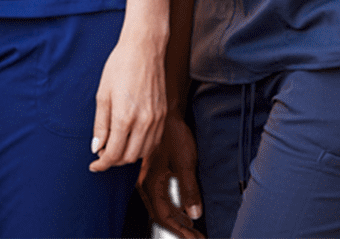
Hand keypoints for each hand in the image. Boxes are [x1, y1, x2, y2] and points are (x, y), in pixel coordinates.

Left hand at [90, 28, 164, 172]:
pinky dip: (142, 148)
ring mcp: (157, 119)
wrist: (144, 48)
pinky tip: (132, 141)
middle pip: (129, 157)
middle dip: (114, 161)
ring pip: (143, 152)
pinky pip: (154, 142)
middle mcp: (144, 122)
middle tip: (103, 155)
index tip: (94, 165)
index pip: (114, 154)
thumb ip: (100, 124)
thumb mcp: (102, 94)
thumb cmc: (120, 66)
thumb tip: (97, 147)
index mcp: (125, 117)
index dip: (102, 164)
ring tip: (116, 148)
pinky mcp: (164, 115)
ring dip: (128, 156)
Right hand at [137, 116, 204, 238]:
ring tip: (190, 229)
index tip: (195, 237)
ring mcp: (146, 178)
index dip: (180, 230)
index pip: (164, 216)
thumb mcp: (185, 162)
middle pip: (159, 215)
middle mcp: (144, 183)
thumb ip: (189, 189)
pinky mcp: (150, 173)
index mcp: (151, 182)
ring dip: (174, 219)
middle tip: (195, 236)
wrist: (166, 113)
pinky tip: (180, 210)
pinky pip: (158, 197)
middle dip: (178, 229)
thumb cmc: (174, 134)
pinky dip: (170, 207)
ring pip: (158, 207)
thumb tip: (194, 213)